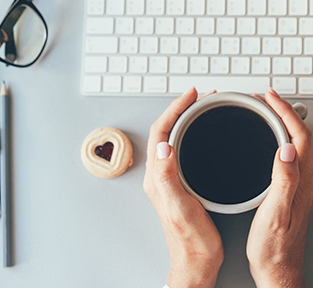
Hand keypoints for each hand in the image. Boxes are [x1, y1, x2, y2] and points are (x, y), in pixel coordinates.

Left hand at [144, 88, 223, 287]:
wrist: (195, 260)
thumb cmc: (190, 239)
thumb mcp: (179, 207)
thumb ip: (168, 177)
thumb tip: (163, 147)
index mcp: (157, 177)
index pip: (161, 133)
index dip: (174, 110)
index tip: (191, 96)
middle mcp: (159, 174)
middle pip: (164, 132)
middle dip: (179, 110)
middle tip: (197, 97)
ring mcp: (168, 178)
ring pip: (171, 138)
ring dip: (183, 120)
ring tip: (199, 108)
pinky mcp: (178, 182)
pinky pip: (179, 149)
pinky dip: (188, 134)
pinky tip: (199, 133)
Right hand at [247, 89, 312, 286]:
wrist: (277, 267)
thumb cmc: (274, 245)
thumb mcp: (276, 214)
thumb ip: (284, 181)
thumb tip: (287, 149)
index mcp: (303, 182)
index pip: (299, 137)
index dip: (284, 113)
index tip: (269, 98)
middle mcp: (305, 180)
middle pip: (301, 135)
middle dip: (283, 112)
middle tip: (266, 99)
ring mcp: (300, 184)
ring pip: (295, 143)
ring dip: (282, 123)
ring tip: (266, 112)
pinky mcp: (291, 189)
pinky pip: (288, 155)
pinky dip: (278, 138)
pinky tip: (267, 139)